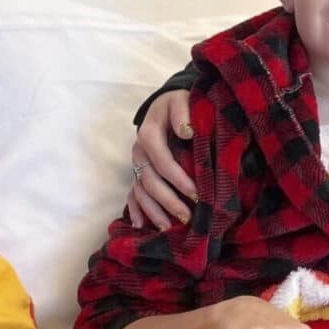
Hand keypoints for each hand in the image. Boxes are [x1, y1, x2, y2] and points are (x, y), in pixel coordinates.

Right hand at [127, 90, 196, 228]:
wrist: (165, 105)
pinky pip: (132, 194)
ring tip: (168, 227)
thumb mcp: (181, 101)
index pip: (163, 161)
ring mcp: (136, 164)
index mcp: (149, 135)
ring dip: (154, 211)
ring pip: (140, 191)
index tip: (196, 193)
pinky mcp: (137, 172)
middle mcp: (139, 152)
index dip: (178, 179)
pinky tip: (141, 226)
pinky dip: (135, 210)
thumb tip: (187, 131)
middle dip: (168, 201)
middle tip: (187, 217)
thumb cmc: (178, 105)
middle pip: (150, 181)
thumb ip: (182, 113)